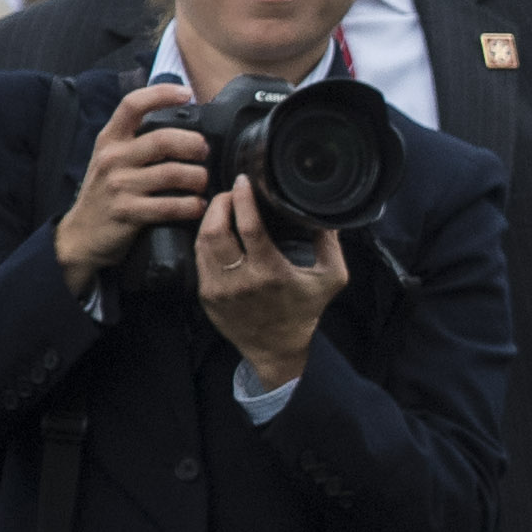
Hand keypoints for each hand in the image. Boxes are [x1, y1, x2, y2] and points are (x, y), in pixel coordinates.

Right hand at [52, 82, 209, 290]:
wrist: (81, 234)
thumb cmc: (106, 192)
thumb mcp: (113, 158)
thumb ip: (137, 139)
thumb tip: (179, 117)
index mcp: (110, 139)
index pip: (132, 105)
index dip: (161, 94)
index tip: (186, 93)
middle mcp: (113, 158)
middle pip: (164, 140)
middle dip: (195, 144)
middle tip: (205, 152)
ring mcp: (119, 185)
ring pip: (174, 173)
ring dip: (199, 178)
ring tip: (202, 182)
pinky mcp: (128, 212)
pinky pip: (171, 205)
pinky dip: (192, 206)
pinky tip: (197, 205)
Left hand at [191, 181, 344, 382]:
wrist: (277, 349)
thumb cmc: (305, 312)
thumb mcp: (331, 279)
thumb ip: (330, 245)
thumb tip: (325, 215)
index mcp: (271, 274)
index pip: (249, 226)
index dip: (243, 199)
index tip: (244, 181)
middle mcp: (240, 281)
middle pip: (216, 230)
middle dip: (220, 203)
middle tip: (230, 192)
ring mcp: (218, 289)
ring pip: (202, 241)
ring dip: (209, 219)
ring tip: (222, 207)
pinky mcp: (206, 295)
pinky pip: (199, 258)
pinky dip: (205, 238)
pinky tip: (216, 230)